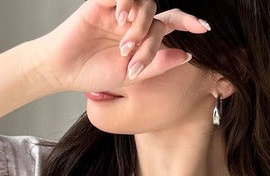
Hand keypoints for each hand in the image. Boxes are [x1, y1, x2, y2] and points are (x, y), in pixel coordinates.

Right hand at [33, 0, 209, 92]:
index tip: (204, 29)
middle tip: (133, 59)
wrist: (65, 70)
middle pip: (157, 18)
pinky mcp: (102, 1)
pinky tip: (120, 17)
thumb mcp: (131, 75)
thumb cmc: (96, 74)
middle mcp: (133, 20)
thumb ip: (158, 65)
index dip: (189, 22)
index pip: (170, 23)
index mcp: (142, 37)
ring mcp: (118, 9)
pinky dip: (128, 1)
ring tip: (124, 43)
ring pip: (145, 4)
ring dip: (139, 24)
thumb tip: (188, 55)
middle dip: (150, 40)